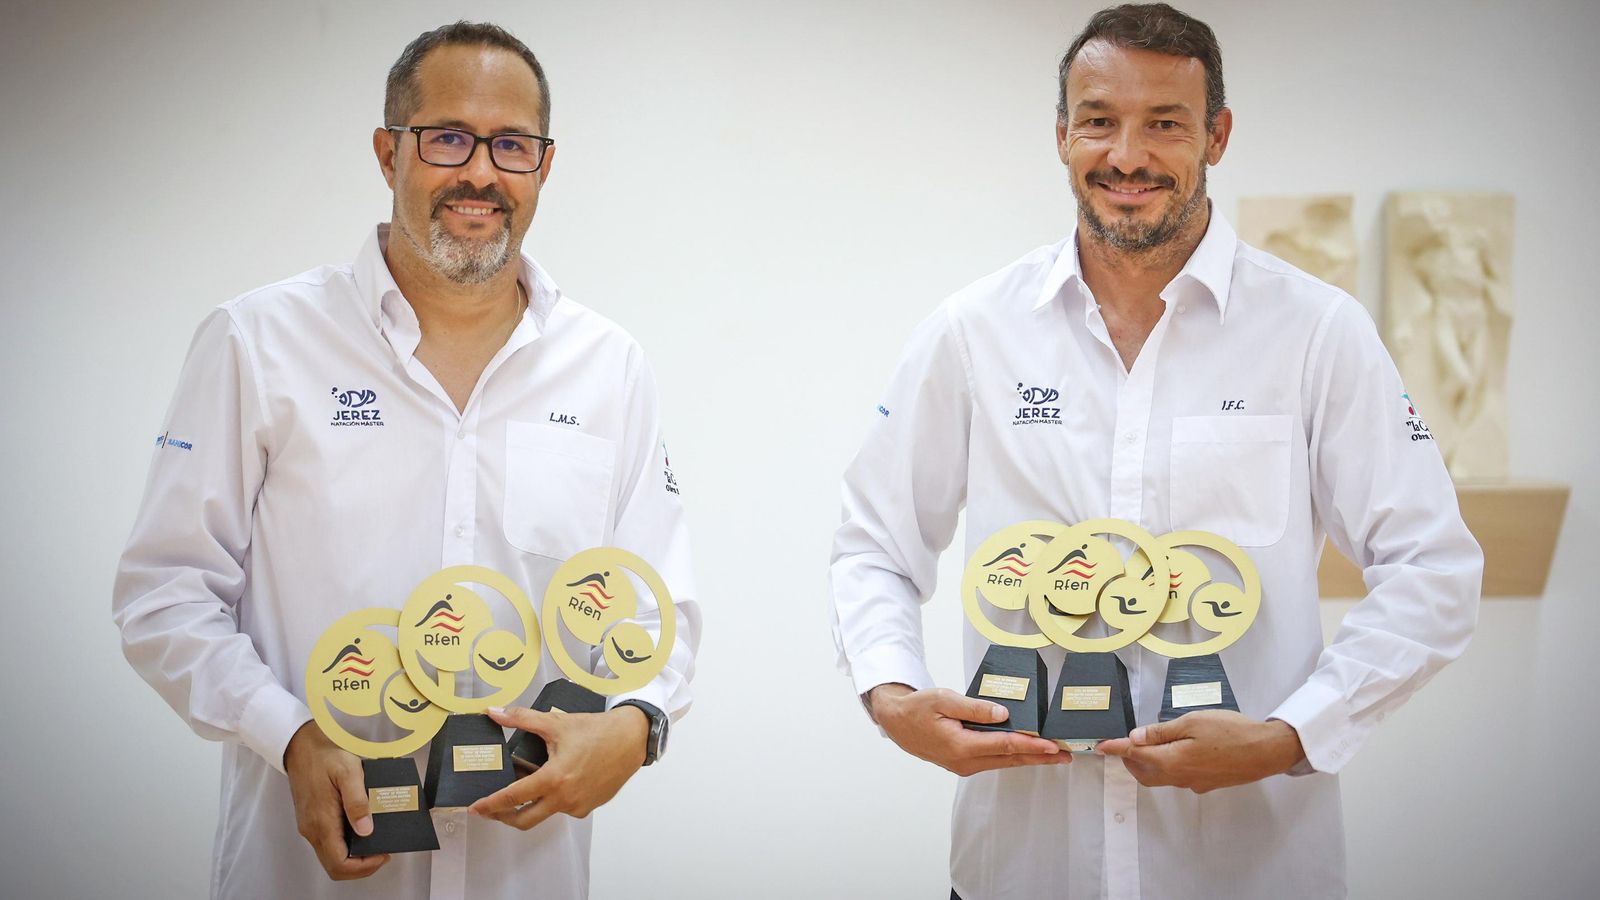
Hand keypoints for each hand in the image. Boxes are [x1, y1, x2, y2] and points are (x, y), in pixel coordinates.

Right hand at [283, 720, 388, 878]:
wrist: (300, 745)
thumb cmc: (324, 755)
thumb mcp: (349, 772)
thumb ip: (358, 802)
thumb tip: (366, 829)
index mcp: (321, 822)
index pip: (339, 864)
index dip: (363, 867)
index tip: (383, 855)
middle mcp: (312, 830)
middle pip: (335, 866)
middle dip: (361, 866)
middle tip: (382, 852)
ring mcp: (310, 826)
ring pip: (332, 857)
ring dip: (354, 857)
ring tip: (376, 842)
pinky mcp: (312, 820)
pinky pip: (329, 843)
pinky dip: (346, 846)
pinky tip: (361, 831)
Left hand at [468, 705, 648, 829]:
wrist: (631, 738)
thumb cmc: (596, 730)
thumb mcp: (556, 723)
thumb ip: (522, 719)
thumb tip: (494, 712)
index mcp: (554, 778)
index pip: (513, 798)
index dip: (490, 805)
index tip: (475, 808)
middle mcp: (565, 798)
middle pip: (525, 820)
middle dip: (503, 818)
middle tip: (490, 810)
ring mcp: (579, 805)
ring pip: (546, 812)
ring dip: (532, 803)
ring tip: (527, 784)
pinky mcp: (590, 807)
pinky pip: (564, 808)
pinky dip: (554, 799)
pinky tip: (556, 782)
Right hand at [868, 683, 1068, 776]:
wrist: (896, 722)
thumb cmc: (917, 708)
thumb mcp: (943, 699)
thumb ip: (973, 708)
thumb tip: (1003, 714)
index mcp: (960, 746)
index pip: (1004, 745)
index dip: (1031, 745)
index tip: (1053, 745)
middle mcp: (964, 762)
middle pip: (1010, 759)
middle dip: (1040, 757)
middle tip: (1066, 754)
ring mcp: (963, 766)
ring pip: (1004, 762)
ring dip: (1029, 758)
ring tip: (1054, 754)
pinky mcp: (963, 764)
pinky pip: (994, 760)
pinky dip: (1013, 755)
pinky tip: (1026, 751)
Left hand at [1095, 710, 1304, 792]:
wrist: (1266, 751)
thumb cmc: (1231, 732)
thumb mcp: (1192, 722)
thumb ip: (1161, 732)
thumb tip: (1136, 738)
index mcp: (1171, 762)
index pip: (1134, 755)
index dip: (1115, 749)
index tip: (1100, 747)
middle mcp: (1179, 778)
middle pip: (1144, 772)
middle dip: (1130, 759)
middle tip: (1124, 743)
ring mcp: (1193, 784)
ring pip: (1160, 776)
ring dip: (1148, 763)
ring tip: (1149, 743)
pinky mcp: (1206, 784)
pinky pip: (1178, 777)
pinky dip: (1168, 765)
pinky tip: (1177, 750)